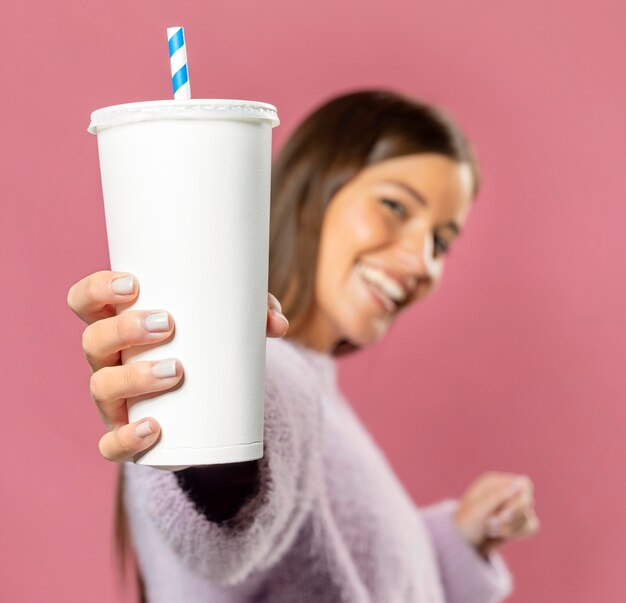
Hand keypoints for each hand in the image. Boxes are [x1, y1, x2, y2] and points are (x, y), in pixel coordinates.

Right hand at [67, 270, 288, 462]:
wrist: (202, 405)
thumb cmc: (204, 347)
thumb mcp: (224, 323)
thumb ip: (253, 313)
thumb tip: (278, 322)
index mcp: (119, 323)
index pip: (86, 301)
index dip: (97, 289)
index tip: (133, 284)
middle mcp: (108, 359)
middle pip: (93, 341)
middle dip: (124, 330)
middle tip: (167, 324)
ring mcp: (112, 399)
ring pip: (101, 387)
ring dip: (134, 377)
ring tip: (175, 370)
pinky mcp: (125, 434)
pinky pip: (111, 444)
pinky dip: (127, 438)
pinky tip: (153, 427)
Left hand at [452, 471, 539, 559]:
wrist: (462, 542)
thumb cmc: (466, 522)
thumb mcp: (478, 510)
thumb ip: (498, 495)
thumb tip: (521, 482)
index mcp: (494, 482)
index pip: (524, 484)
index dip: (519, 501)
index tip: (504, 515)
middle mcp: (506, 490)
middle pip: (528, 500)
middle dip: (513, 517)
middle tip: (492, 525)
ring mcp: (513, 504)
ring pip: (530, 515)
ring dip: (512, 527)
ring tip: (492, 530)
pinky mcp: (518, 519)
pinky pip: (532, 525)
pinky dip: (519, 532)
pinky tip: (503, 534)